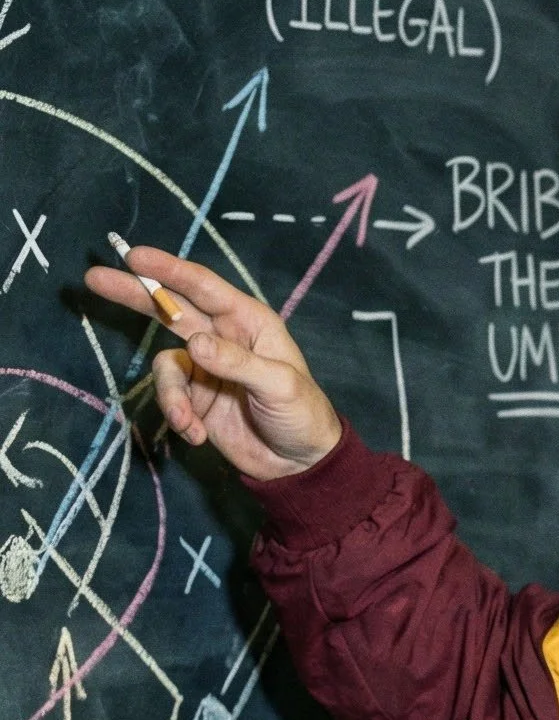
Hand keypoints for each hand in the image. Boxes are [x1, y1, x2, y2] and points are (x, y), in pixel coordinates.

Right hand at [84, 243, 341, 482]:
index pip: (203, 287)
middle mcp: (221, 337)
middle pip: (170, 310)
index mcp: (247, 321)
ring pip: (165, 366)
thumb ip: (237, 363)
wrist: (299, 463)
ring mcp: (204, 367)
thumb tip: (194, 343)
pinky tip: (197, 437)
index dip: (168, 270)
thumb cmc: (302, 414)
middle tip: (95, 279)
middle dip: (135, 295)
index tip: (134, 256)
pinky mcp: (194, 398)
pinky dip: (178, 418)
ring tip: (188, 423)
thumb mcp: (280, 386)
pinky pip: (171, 398)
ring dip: (170, 397)